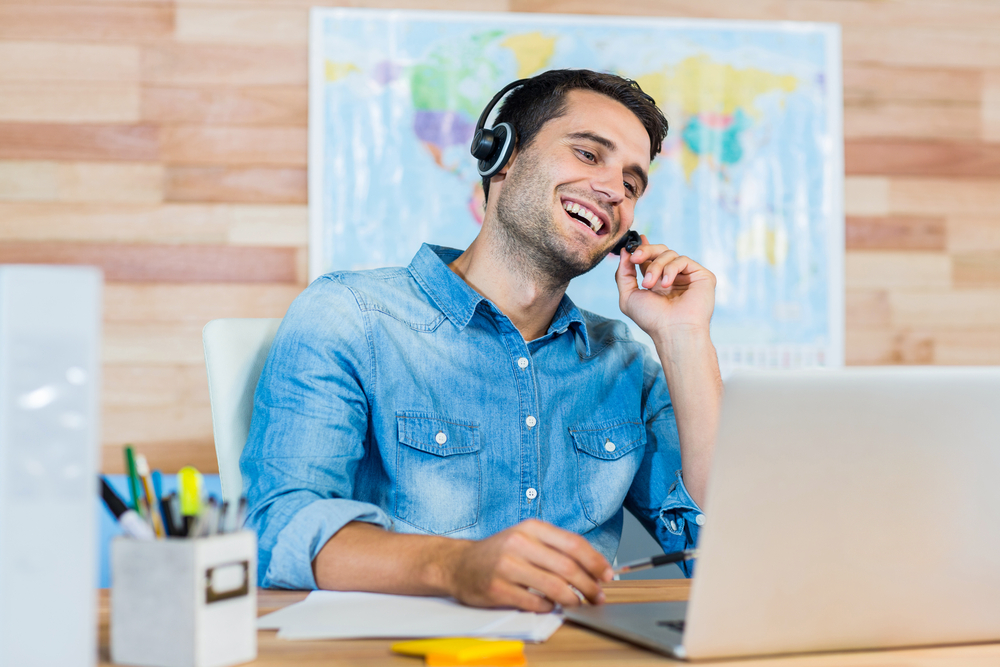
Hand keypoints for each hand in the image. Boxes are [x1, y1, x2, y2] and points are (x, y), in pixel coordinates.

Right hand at [444, 519, 612, 611]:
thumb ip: (555, 548)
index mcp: (530, 527)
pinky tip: (551, 606)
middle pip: (567, 567)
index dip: (595, 561)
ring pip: (554, 586)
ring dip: (573, 598)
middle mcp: (519, 543)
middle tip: (598, 596)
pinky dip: (549, 607)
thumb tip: (592, 566)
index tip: (608, 574)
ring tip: (579, 602)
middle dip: (589, 585)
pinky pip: (535, 602)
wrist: (459, 564)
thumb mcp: (526, 538)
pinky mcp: (498, 589)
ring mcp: (507, 566)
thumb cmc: (499, 553)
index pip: (573, 543)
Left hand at [614, 234, 716, 338]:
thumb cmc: (651, 319)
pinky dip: (670, 269)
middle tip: (635, 258)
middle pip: (659, 250)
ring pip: (669, 254)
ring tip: (649, 285)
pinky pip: (683, 260)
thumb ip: (623, 273)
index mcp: (657, 282)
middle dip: (645, 251)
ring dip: (655, 267)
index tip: (635, 240)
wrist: (672, 330)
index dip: (643, 247)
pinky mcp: (701, 275)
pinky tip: (666, 284)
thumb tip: (624, 252)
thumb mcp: (628, 296)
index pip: (650, 258)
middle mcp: (672, 277)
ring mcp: (687, 276)